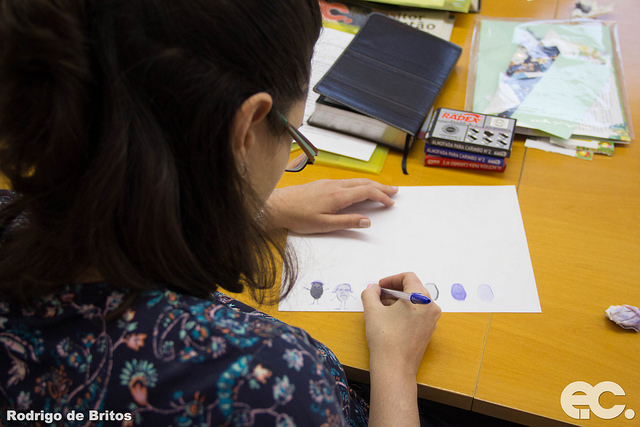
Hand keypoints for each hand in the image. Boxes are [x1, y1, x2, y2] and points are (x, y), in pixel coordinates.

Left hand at [265, 179, 397, 233]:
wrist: (278, 206)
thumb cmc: (298, 217)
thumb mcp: (324, 225)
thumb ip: (347, 222)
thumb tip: (367, 220)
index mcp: (338, 196)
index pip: (366, 192)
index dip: (381, 197)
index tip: (391, 203)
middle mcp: (335, 186)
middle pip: (364, 183)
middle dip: (381, 187)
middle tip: (395, 191)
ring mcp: (329, 183)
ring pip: (356, 181)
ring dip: (371, 184)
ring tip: (382, 188)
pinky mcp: (323, 184)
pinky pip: (347, 181)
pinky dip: (359, 184)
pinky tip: (359, 188)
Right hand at [361, 272, 440, 426]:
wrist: (394, 368)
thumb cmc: (385, 339)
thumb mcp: (372, 311)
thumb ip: (370, 293)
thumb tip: (374, 289)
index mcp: (420, 298)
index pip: (408, 277)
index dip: (391, 279)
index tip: (380, 286)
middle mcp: (431, 307)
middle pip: (413, 288)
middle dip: (394, 290)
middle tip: (378, 296)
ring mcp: (432, 320)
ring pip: (415, 301)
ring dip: (398, 301)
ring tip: (382, 308)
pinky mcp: (429, 331)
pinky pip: (418, 313)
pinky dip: (405, 311)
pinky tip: (390, 318)